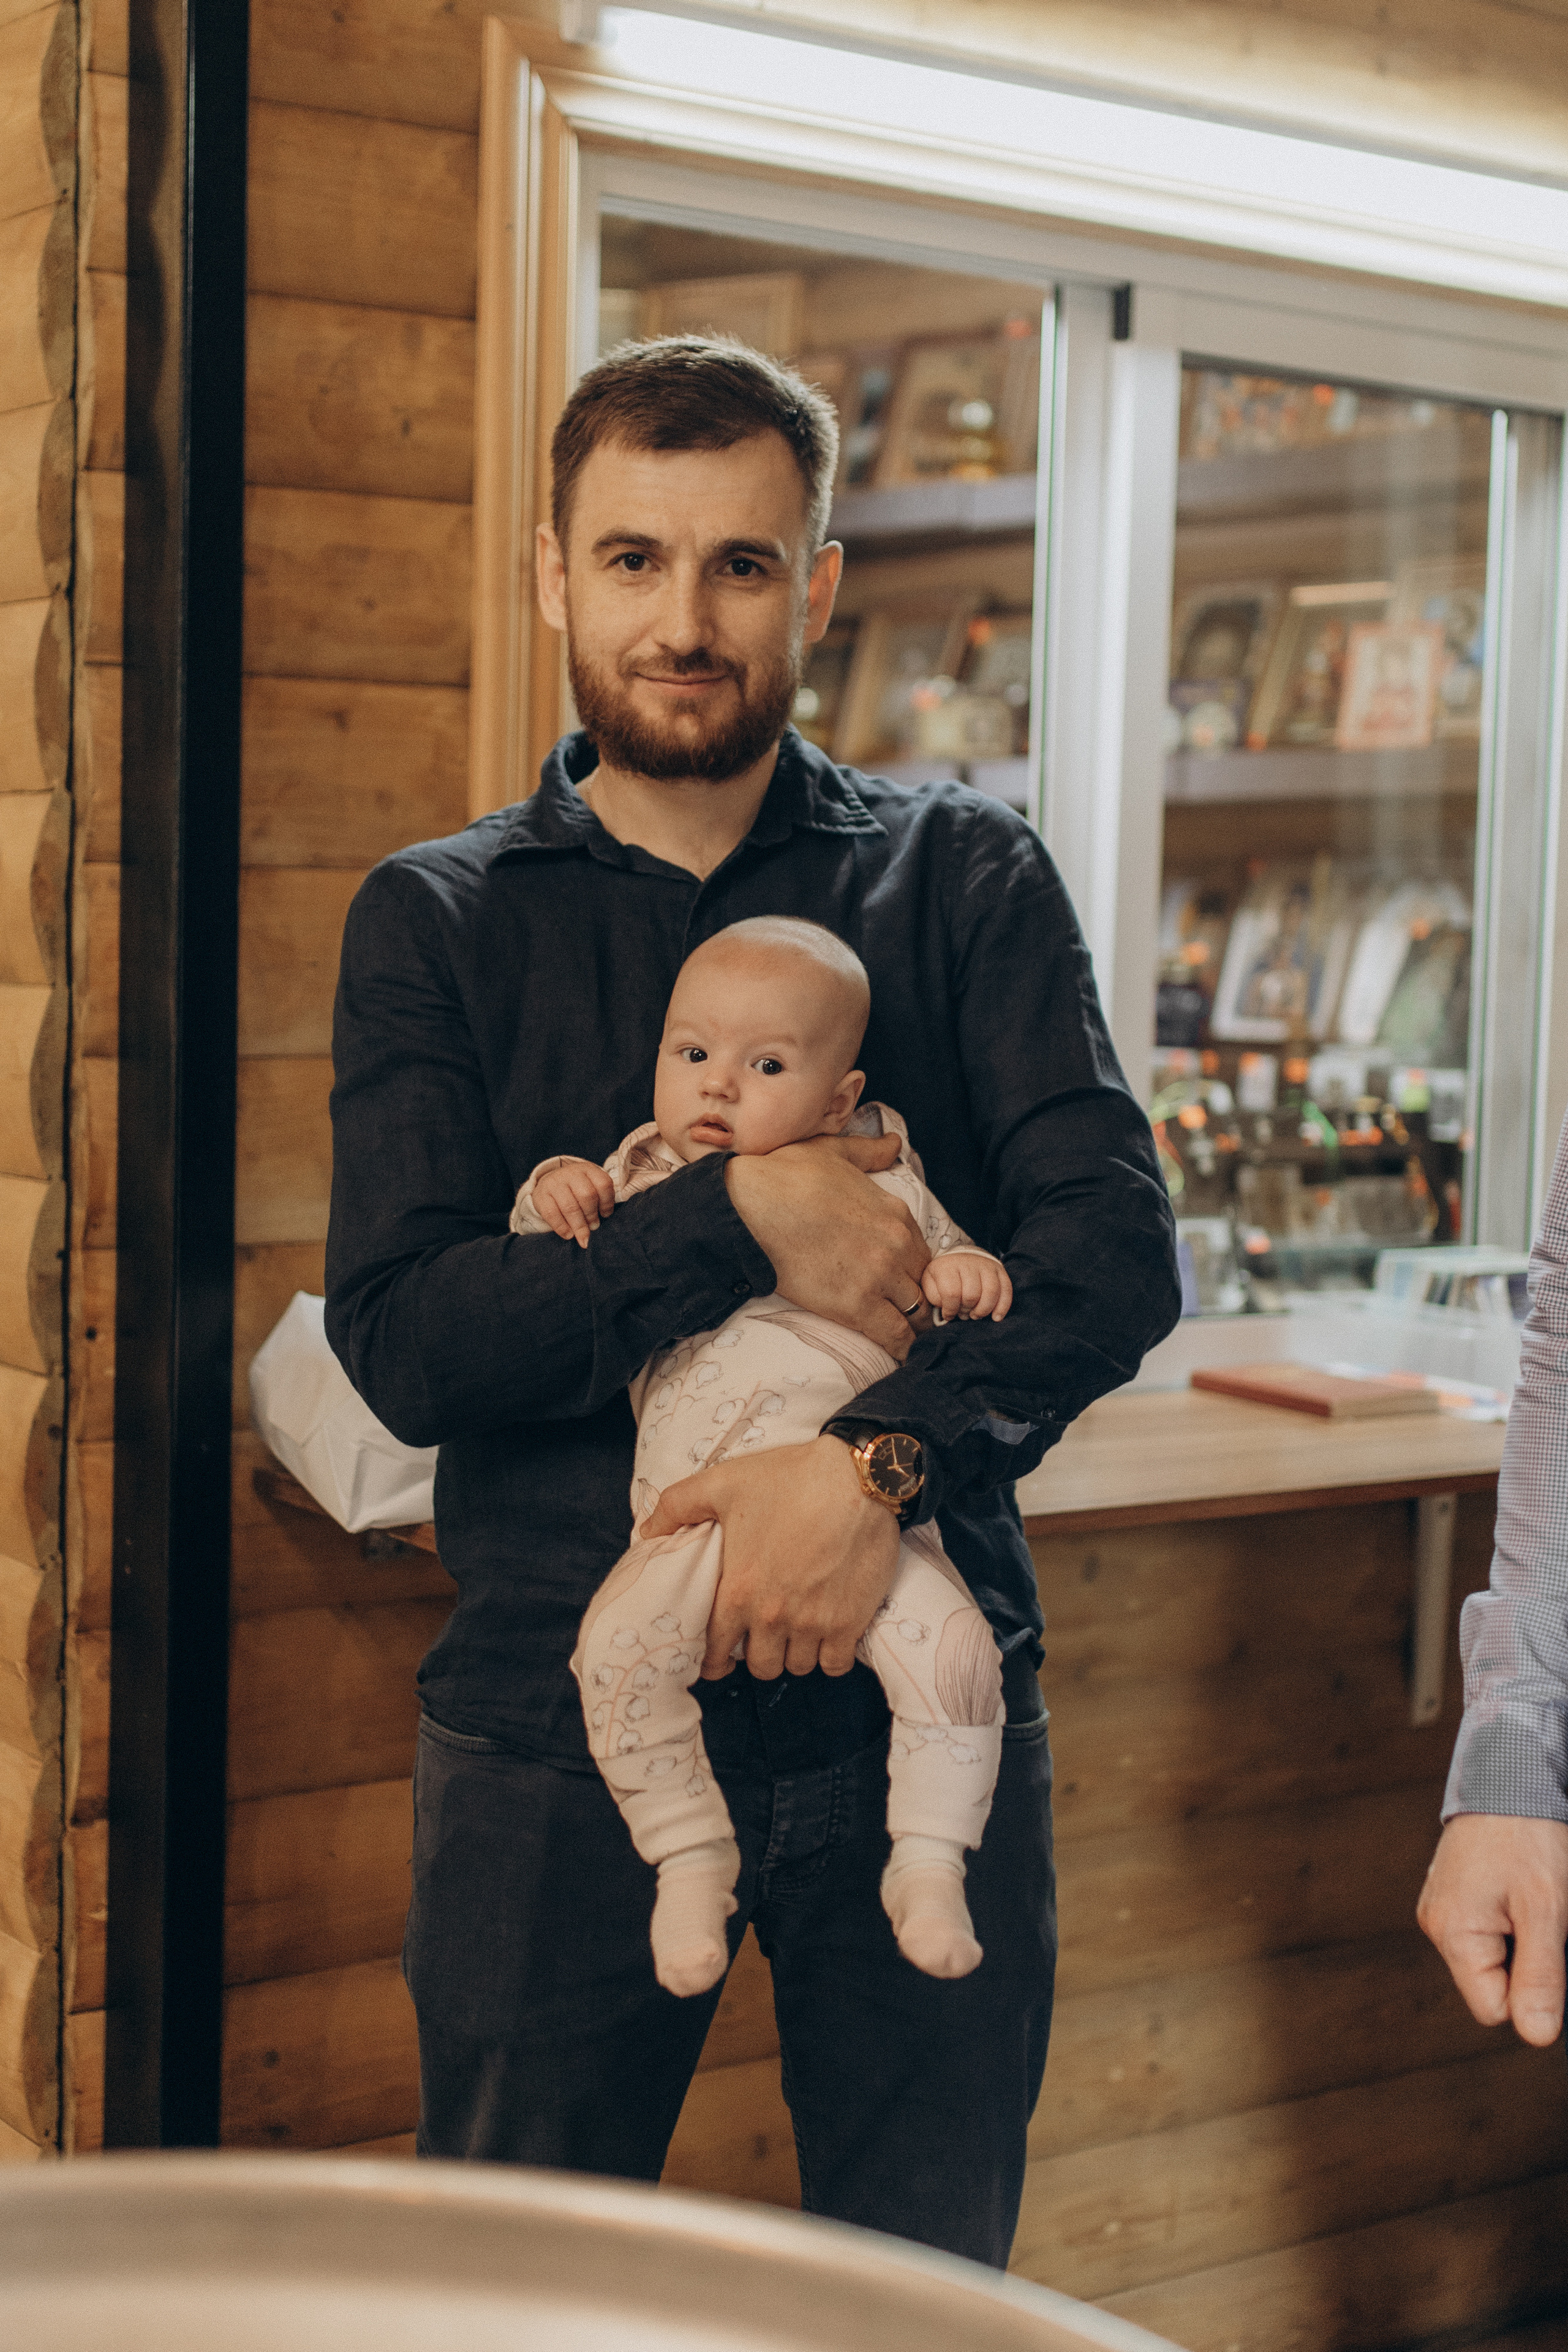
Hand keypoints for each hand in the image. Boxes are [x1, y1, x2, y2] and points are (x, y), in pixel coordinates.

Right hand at [532, 1158, 615, 1246]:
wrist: (549, 1184)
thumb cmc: (575, 1190)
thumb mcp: (589, 1186)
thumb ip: (599, 1200)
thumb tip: (603, 1222)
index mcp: (588, 1169)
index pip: (603, 1184)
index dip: (607, 1202)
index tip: (605, 1215)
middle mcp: (571, 1173)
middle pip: (587, 1196)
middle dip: (592, 1215)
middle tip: (594, 1227)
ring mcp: (554, 1183)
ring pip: (570, 1207)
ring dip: (579, 1225)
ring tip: (584, 1236)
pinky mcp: (540, 1195)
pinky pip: (552, 1214)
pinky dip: (562, 1228)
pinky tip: (569, 1235)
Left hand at [640, 1435, 900, 1679]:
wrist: (858, 1476)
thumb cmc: (789, 1478)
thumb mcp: (722, 1482)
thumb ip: (676, 1507)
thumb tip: (646, 1533)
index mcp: (737, 1591)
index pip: (716, 1651)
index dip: (715, 1657)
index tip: (721, 1654)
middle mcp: (773, 1616)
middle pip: (761, 1666)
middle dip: (759, 1654)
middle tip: (763, 1634)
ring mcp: (814, 1623)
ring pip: (798, 1667)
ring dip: (795, 1653)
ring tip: (796, 1629)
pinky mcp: (850, 1622)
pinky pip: (835, 1665)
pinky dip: (830, 1656)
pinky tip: (827, 1634)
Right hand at [725, 1136, 931, 1360]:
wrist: (749, 1206)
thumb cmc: (785, 1175)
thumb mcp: (834, 1152)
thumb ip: (870, 1151)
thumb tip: (894, 1142)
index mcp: (895, 1212)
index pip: (923, 1251)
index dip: (914, 1268)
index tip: (904, 1279)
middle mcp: (895, 1245)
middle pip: (923, 1282)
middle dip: (917, 1296)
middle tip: (905, 1310)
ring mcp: (878, 1277)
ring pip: (915, 1310)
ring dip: (912, 1323)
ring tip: (906, 1335)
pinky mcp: (855, 1306)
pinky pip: (895, 1336)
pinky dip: (903, 1347)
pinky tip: (903, 1354)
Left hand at [924, 1250, 1011, 1322]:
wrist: (960, 1258)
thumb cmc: (944, 1276)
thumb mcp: (930, 1283)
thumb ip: (934, 1296)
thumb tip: (947, 1310)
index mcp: (947, 1266)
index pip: (951, 1293)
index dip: (950, 1310)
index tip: (949, 1315)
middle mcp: (968, 1263)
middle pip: (972, 1294)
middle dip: (967, 1311)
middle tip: (963, 1314)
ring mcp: (986, 1265)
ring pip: (991, 1292)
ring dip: (983, 1310)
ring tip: (975, 1315)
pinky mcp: (999, 1270)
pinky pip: (1006, 1289)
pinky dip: (1003, 1306)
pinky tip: (996, 1317)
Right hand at [1417, 1813, 1567, 2044]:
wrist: (1512, 1774)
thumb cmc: (1529, 1836)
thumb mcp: (1546, 1910)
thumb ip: (1540, 1975)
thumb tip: (1536, 2036)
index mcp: (1452, 1932)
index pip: (1494, 2009)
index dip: (1531, 1992)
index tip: (1550, 1951)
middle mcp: (1437, 1923)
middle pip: (1492, 1984)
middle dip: (1527, 1962)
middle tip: (1545, 1918)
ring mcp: (1443, 1907)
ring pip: (1494, 1958)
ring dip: (1522, 1941)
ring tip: (1533, 1899)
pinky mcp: (1455, 1895)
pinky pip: (1488, 1932)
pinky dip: (1512, 1921)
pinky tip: (1521, 1893)